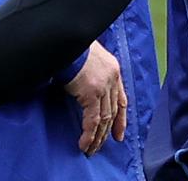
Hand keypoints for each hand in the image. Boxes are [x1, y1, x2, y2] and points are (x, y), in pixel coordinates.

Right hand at [63, 40, 127, 155]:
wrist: (66, 38)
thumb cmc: (72, 45)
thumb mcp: (88, 56)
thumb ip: (90, 71)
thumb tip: (82, 83)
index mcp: (113, 69)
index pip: (121, 99)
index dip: (120, 119)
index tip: (119, 134)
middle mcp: (112, 78)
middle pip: (113, 112)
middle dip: (107, 132)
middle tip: (100, 146)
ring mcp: (103, 86)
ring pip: (104, 119)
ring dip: (97, 137)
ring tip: (90, 150)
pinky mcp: (91, 93)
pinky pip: (92, 120)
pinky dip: (89, 134)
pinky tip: (84, 144)